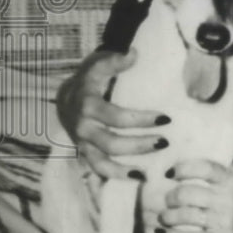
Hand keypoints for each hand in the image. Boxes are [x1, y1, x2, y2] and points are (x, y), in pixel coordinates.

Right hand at [56, 49, 167, 179]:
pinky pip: (98, 169)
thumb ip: (115, 60)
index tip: (166, 119)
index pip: (116, 117)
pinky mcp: (84, 152)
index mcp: (87, 103)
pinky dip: (116, 176)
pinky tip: (138, 178)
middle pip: (112, 143)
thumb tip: (133, 54)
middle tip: (165, 142)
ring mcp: (82, 142)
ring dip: (127, 167)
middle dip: (139, 145)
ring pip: (103, 161)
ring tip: (149, 172)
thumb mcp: (99, 63)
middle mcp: (82, 126)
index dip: (141, 120)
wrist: (67, 95)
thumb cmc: (90, 78)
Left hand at [159, 159, 232, 232]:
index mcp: (231, 182)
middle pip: (188, 193)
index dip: (184, 168)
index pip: (205, 168)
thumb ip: (225, 171)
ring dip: (168, 217)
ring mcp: (224, 220)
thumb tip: (205, 153)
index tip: (170, 174)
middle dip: (171, 198)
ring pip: (186, 215)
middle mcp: (227, 199)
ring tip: (163, 218)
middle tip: (167, 201)